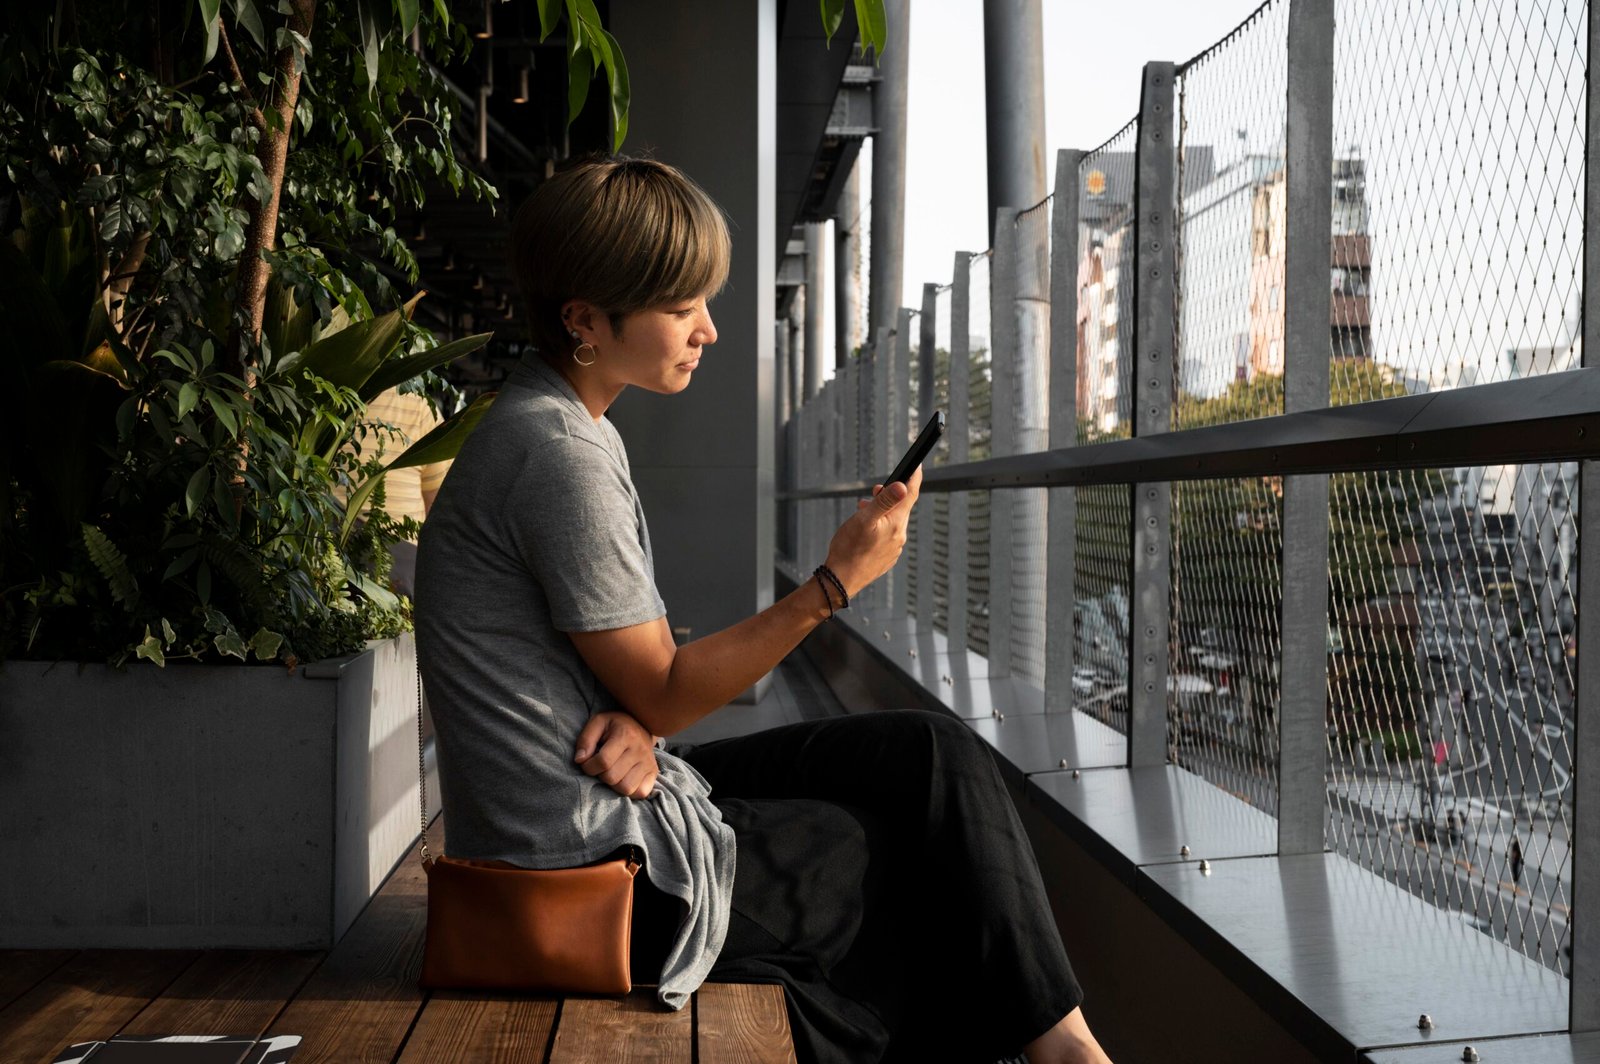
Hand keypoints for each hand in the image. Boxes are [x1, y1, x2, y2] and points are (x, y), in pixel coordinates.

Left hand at [573, 710, 658, 798]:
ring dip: (613, 785)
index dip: (589, 766)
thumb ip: (585, 739)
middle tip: (601, 767)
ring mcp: (648, 763)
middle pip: (612, 777)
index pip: (603, 761)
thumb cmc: (615, 725)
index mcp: (626, 735)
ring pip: (625, 788)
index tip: (587, 762)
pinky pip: (640, 793)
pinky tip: (623, 779)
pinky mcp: (653, 773)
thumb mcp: (598, 723)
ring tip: (612, 772)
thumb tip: (580, 760)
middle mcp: (640, 750)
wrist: (642, 724)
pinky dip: (629, 791)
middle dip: (600, 775)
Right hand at [823, 466, 920, 598]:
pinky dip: (879, 528)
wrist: (841, 580)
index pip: (910, 495)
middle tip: (873, 492)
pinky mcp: (887, 557)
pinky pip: (887, 536)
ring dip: (881, 513)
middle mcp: (899, 536)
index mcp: (896, 524)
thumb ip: (884, 502)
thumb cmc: (848, 549)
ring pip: (893, 522)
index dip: (914, 477)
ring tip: (863, 512)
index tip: (916, 465)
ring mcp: (894, 549)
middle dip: (889, 497)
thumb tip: (903, 486)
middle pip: (901, 508)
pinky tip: (864, 532)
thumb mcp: (864, 519)